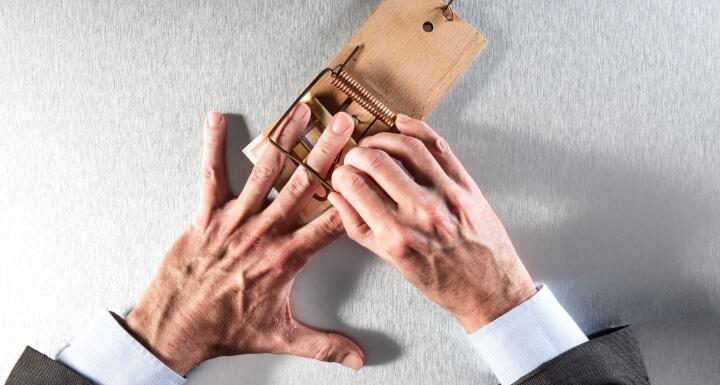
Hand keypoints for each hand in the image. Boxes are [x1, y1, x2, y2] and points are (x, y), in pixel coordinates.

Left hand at [124, 106, 363, 374]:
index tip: (368, 172)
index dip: (351, 195)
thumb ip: (325, 346)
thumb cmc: (226, 328)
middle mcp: (264, 233)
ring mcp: (234, 220)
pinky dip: (213, 145)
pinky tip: (217, 119)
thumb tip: (358, 359)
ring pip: (265, 173)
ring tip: (302, 111)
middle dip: (327, 152)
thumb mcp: (282, 337)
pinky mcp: (206, 215)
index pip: (330, 222)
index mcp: (286, 258)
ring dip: (285, 140)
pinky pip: (211, 175)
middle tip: (344, 125)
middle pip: (303, 185)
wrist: (177, 327)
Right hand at [328, 115, 536, 332]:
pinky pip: (439, 147)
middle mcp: (420, 213)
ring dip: (383, 138)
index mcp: (396, 236)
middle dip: (357, 153)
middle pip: (376, 163)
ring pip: (407, 147)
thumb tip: (338, 197)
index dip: (341, 174)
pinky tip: (402, 124)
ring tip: (373, 142)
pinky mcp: (466, 186)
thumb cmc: (441, 281)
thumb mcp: (392, 262)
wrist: (488, 289)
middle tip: (353, 156)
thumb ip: (360, 228)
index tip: (340, 173)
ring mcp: (446, 196)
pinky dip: (418, 128)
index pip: (355, 188)